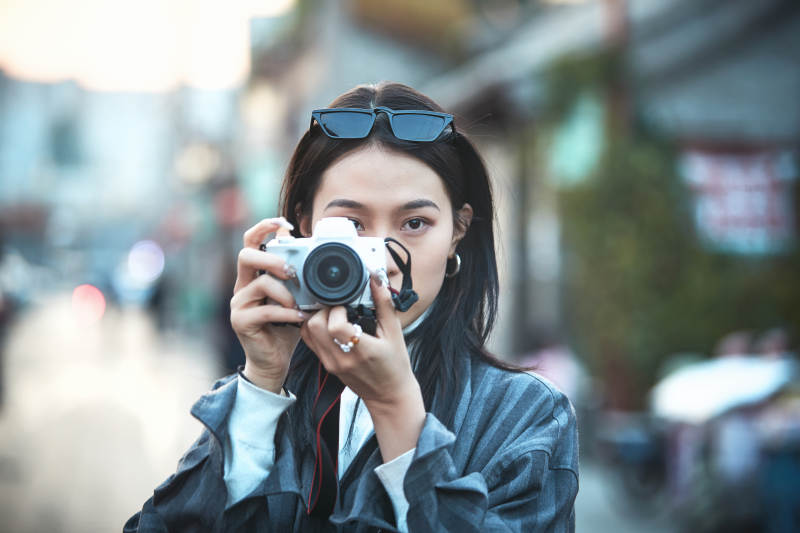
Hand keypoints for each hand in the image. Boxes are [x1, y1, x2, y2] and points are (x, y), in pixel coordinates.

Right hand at [230, 218, 307, 392]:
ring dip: (285, 291)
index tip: (284, 223)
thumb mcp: (295, 295)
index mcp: (253, 274)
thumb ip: (296, 273)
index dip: (263, 227)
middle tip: (291, 270)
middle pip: (246, 255)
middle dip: (272, 258)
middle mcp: (242, 285)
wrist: (274, 360)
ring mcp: (239, 303)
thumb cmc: (286, 325)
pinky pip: (265, 310)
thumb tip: (307, 248)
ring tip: (300, 303)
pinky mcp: (241, 321)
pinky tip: (299, 316)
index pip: (250, 241)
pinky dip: (286, 312)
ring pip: (259, 283)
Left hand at [300, 275, 425, 460]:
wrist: (389, 395)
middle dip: (324, 309)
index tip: (347, 303)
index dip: (337, 309)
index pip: (335, 326)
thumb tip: (375, 278)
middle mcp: (341, 358)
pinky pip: (310, 341)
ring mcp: (330, 363)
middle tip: (339, 305)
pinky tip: (330, 323)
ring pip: (307, 332)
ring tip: (335, 313)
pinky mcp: (326, 365)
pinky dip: (315, 328)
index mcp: (361, 351)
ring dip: (317, 317)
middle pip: (314, 326)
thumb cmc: (395, 366)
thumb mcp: (395, 333)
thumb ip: (384, 304)